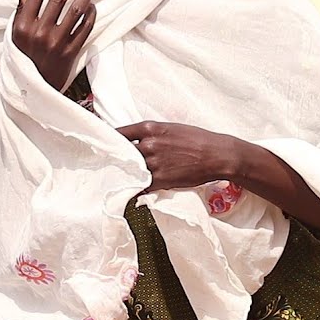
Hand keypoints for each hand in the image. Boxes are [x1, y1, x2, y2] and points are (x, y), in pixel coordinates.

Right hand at [13, 0, 95, 89]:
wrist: (32, 88)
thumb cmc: (23, 56)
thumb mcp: (15, 34)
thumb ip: (21, 10)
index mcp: (23, 26)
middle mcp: (39, 33)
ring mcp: (56, 43)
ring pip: (75, 10)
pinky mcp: (70, 53)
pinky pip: (85, 28)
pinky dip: (90, 14)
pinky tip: (92, 6)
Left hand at [115, 121, 241, 191]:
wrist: (216, 154)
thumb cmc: (196, 139)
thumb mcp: (171, 128)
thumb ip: (151, 134)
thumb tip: (136, 141)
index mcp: (149, 128)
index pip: (119, 133)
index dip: (109, 140)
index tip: (103, 145)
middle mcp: (148, 145)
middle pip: (121, 153)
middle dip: (116, 158)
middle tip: (108, 164)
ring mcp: (153, 163)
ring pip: (130, 170)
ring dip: (125, 175)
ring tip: (119, 178)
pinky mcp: (160, 179)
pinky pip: (141, 186)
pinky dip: (136, 189)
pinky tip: (131, 191)